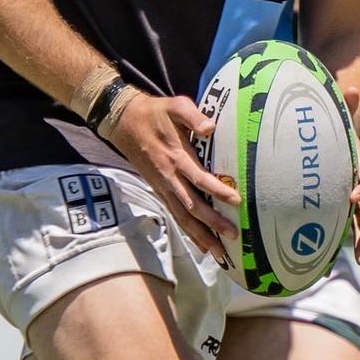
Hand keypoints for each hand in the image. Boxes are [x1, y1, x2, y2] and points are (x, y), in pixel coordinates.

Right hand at [107, 91, 239, 261]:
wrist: (123, 122)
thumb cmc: (154, 113)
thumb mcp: (174, 106)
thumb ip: (193, 116)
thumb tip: (210, 126)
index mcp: (176, 157)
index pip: (199, 179)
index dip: (218, 191)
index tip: (236, 201)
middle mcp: (169, 177)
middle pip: (192, 206)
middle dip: (212, 223)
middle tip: (233, 236)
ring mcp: (162, 187)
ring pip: (182, 217)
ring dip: (200, 236)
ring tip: (219, 253)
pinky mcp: (159, 190)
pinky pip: (175, 215)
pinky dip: (188, 232)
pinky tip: (201, 244)